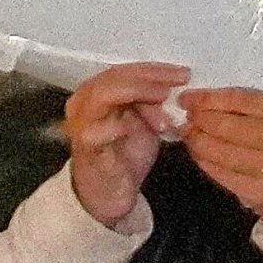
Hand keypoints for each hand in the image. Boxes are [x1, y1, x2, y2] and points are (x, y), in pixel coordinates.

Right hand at [64, 63, 190, 228]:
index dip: (154, 70)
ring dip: (136, 95)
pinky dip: (113, 127)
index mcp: (97, 92)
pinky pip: (93, 133)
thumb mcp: (144, 122)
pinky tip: (131, 125)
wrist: (109, 193)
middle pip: (114, 78)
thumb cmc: (124, 153)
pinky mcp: (85, 150)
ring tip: (162, 100)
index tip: (180, 73)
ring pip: (103, 96)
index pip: (125, 71)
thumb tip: (173, 86)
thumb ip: (152, 102)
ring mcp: (82, 125)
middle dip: (148, 79)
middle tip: (174, 84)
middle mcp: (84, 103)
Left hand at [181, 86, 262, 226]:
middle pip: (226, 125)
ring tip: (188, 134)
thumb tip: (206, 101)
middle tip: (185, 117)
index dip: (209, 98)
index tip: (189, 97)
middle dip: (198, 119)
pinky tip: (198, 153)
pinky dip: (203, 161)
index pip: (240, 99)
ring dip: (196, 140)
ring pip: (218, 150)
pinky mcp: (258, 193)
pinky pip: (219, 172)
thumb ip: (255, 108)